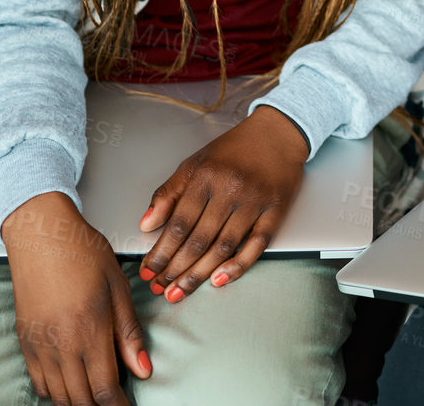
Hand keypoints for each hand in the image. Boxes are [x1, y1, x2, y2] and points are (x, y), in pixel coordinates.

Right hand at [2, 191, 148, 404]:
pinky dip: (55, 392)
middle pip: (81, 398)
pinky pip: (38, 382)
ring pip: (58, 395)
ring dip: (79, 401)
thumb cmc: (82, 252)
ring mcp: (39, 345)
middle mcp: (61, 344)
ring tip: (96, 394)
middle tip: (116, 401)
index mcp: (89, 330)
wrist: (41, 235)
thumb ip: (129, 331)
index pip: (105, 388)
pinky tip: (70, 383)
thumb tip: (142, 368)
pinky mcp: (25, 341)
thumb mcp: (118, 287)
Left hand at [136, 104, 307, 302]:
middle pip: (198, 240)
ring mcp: (254, 202)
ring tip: (181, 290)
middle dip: (175, 269)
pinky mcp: (275, 211)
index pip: (178, 224)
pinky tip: (219, 280)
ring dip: (199, 274)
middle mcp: (230, 189)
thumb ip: (168, 193)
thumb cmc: (233, 149)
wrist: (277, 133)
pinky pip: (256, 246)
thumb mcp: (194, 163)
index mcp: (206, 176)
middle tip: (161, 288)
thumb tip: (146, 224)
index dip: (161, 252)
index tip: (148, 270)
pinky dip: (237, 266)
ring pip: (223, 247)